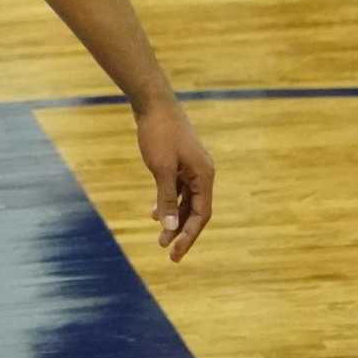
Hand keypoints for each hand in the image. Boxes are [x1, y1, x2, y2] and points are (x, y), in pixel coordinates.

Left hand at [135, 98, 214, 261]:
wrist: (153, 103)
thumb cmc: (158, 134)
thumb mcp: (161, 169)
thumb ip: (167, 198)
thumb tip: (171, 228)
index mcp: (205, 176)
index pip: (201, 215)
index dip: (189, 236)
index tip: (175, 254)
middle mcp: (203, 174)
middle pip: (196, 211)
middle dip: (182, 232)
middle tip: (167, 252)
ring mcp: (192, 168)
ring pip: (187, 201)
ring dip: (175, 219)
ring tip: (160, 237)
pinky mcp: (180, 162)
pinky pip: (179, 189)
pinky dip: (169, 202)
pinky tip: (155, 213)